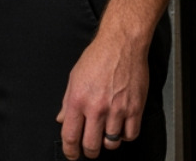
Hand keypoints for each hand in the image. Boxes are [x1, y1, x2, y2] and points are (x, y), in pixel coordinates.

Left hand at [55, 27, 148, 158]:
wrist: (121, 44)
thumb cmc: (98, 57)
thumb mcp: (74, 77)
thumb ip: (67, 101)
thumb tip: (61, 119)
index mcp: (77, 99)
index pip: (70, 135)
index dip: (70, 151)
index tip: (72, 154)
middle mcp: (96, 107)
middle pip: (91, 145)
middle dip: (89, 151)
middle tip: (89, 148)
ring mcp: (117, 109)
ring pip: (111, 143)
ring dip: (107, 142)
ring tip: (105, 133)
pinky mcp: (135, 108)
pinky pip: (130, 135)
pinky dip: (125, 136)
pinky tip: (121, 128)